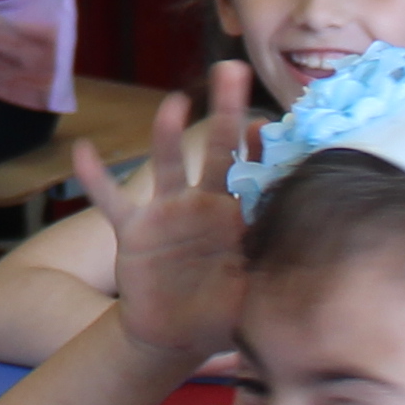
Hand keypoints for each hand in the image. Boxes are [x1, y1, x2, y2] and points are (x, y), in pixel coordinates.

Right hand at [68, 69, 250, 357]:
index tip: (274, 123)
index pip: (256, 174)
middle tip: (232, 69)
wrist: (175, 335)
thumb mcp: (255, 295)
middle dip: (225, 111)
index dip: (264, 149)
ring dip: (167, 135)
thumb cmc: (221, 311)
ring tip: (175, 103)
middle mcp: (203, 205)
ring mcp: (167, 214)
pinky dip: (96, 179)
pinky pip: (112, 202)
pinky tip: (83, 151)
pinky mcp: (135, 232)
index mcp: (238, 218)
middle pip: (217, 150)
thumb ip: (277, 274)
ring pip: (168, 166)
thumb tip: (321, 263)